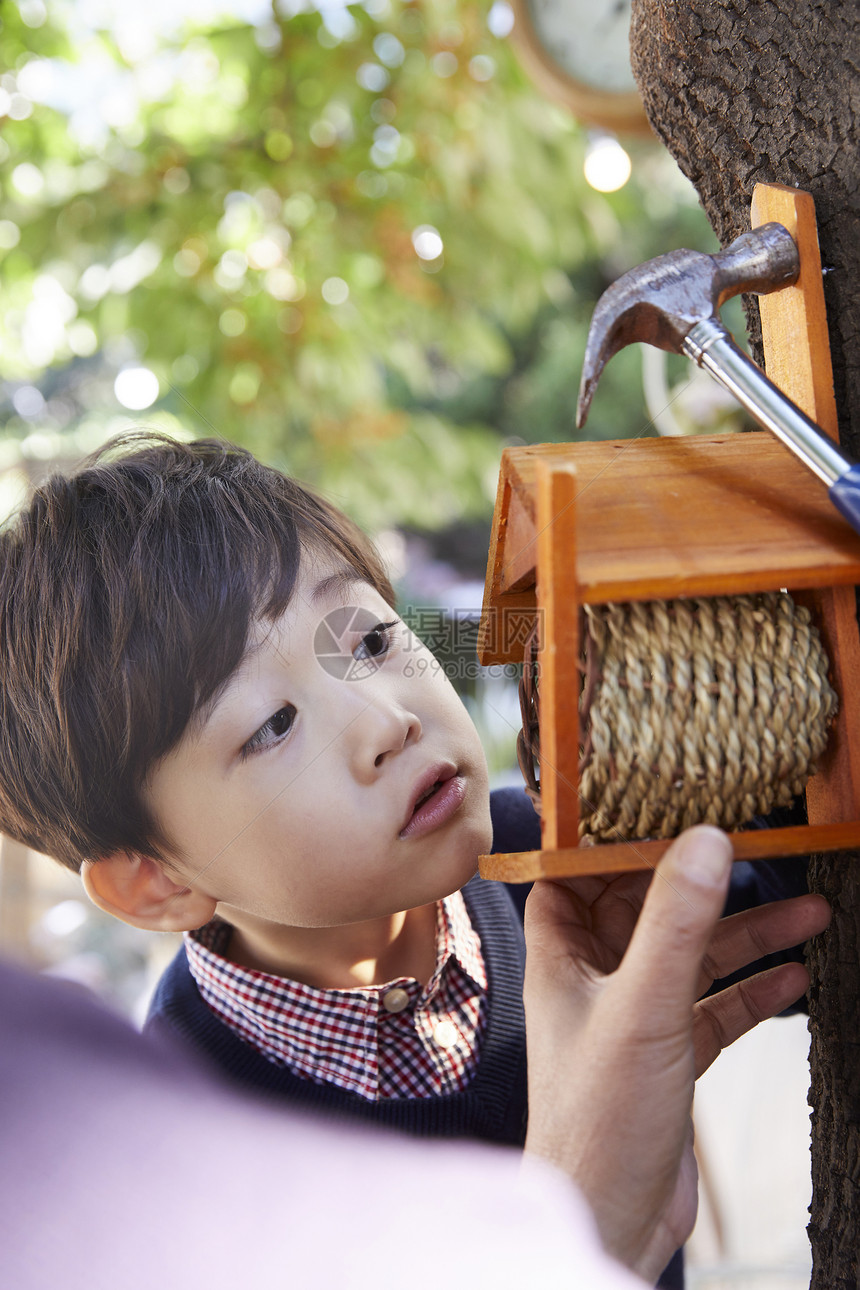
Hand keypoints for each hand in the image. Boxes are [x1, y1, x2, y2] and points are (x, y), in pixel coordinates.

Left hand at [522, 826, 829, 1282]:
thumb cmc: (599, 1120)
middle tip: (764, 853)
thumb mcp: (644, 1006)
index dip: (616, 842)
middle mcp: (595, 980)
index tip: (669, 810)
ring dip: (747, 937)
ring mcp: (634, 1018)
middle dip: (705, 885)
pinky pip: (714, 1008)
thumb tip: (707, 840)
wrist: (609, 1221)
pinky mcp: (668, 1058)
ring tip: (811, 914)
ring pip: (693, 958)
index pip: (579, 874)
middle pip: (650, 910)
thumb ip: (677, 922)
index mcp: (563, 957)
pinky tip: (796, 978)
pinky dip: (752, 992)